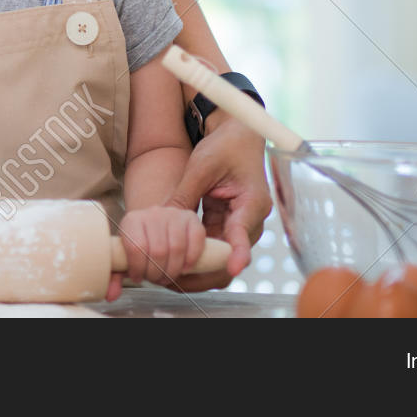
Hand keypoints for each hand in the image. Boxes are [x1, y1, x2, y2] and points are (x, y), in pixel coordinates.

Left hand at [115, 206, 205, 288]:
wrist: (156, 223)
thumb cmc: (141, 242)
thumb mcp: (125, 255)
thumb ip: (116, 274)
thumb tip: (111, 294)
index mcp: (132, 220)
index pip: (136, 247)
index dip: (138, 268)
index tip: (138, 277)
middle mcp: (153, 213)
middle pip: (158, 251)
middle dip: (157, 273)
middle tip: (155, 279)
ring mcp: (173, 214)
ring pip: (176, 248)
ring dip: (173, 270)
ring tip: (167, 276)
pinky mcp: (191, 218)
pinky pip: (195, 240)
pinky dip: (191, 259)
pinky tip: (184, 268)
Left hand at [162, 117, 270, 291]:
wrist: (238, 136)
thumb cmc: (226, 146)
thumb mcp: (202, 166)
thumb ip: (186, 195)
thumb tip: (163, 221)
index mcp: (252, 201)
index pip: (245, 232)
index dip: (238, 253)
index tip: (233, 267)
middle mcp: (250, 219)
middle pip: (231, 256)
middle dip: (204, 270)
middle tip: (175, 279)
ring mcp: (240, 225)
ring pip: (221, 257)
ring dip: (198, 266)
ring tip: (169, 275)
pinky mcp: (228, 225)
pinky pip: (213, 247)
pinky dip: (196, 254)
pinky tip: (173, 260)